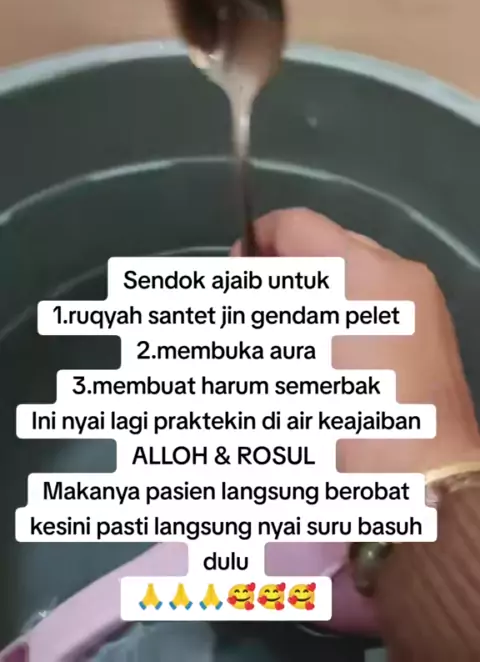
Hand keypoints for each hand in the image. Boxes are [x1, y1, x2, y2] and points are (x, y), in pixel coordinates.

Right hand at [232, 208, 479, 473]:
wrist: (421, 479)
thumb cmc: (349, 420)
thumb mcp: (295, 357)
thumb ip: (265, 306)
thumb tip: (245, 276)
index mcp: (364, 272)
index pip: (297, 225)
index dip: (259, 241)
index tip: (238, 273)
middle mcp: (398, 273)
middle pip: (326, 244)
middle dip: (288, 268)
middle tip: (259, 305)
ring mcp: (420, 299)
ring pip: (351, 271)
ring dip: (316, 290)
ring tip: (292, 330)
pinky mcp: (430, 327)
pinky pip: (375, 298)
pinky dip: (345, 309)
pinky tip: (328, 346)